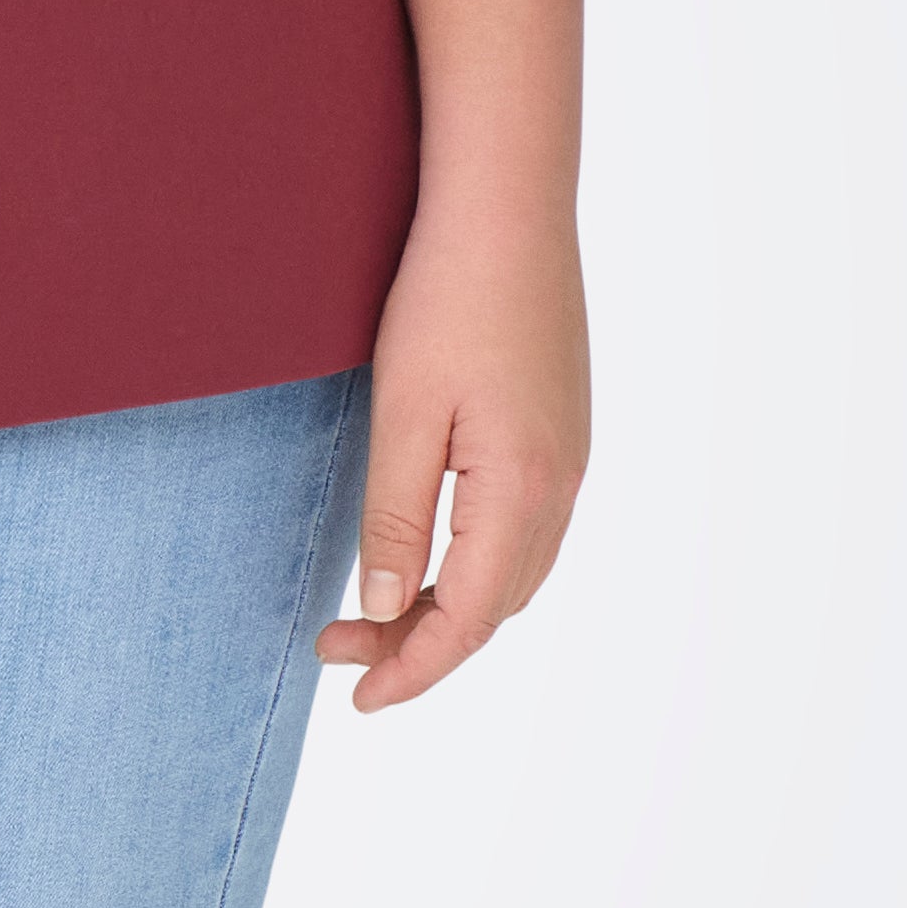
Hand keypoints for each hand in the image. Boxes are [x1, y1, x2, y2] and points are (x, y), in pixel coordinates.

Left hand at [324, 205, 589, 714]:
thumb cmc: (446, 300)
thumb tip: (383, 610)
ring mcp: (570, 459)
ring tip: (373, 614)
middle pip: (494, 608)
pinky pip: (525, 533)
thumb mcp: (403, 414)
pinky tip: (430, 555)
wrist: (509, 209)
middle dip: (420, 644)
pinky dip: (476, 567)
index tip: (356, 699)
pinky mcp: (563, 433)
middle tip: (336, 649)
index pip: (468, 618)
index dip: (413, 669)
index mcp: (521, 490)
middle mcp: (561, 486)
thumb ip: (394, 518)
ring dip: (449, 607)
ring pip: (514, 575)